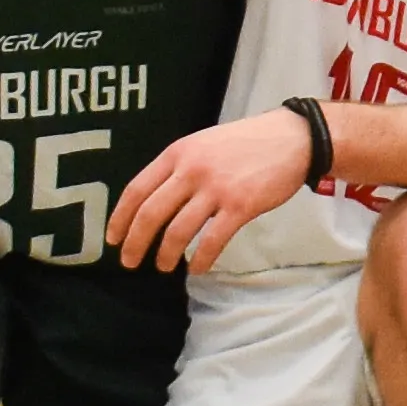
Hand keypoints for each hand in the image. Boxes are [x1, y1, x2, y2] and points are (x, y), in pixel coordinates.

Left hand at [117, 111, 315, 272]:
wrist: (292, 138)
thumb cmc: (245, 143)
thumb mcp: (202, 144)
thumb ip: (178, 168)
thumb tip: (154, 204)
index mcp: (178, 153)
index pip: (136, 190)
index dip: (120, 219)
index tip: (114, 240)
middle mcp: (192, 170)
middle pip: (151, 214)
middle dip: (136, 243)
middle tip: (130, 262)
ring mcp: (217, 188)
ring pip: (178, 231)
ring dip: (166, 255)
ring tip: (163, 266)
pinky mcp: (241, 206)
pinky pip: (212, 240)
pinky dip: (201, 259)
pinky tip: (197, 267)